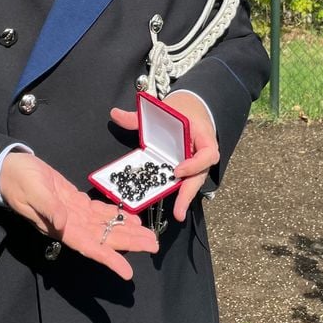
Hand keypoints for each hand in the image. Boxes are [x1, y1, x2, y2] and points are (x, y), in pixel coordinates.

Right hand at [0, 152, 158, 279]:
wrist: (9, 169)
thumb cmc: (18, 181)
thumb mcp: (32, 192)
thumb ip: (48, 208)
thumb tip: (63, 224)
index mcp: (60, 227)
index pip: (89, 247)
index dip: (109, 259)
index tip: (127, 271)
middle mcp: (70, 225)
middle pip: (104, 238)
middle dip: (129, 243)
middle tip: (153, 246)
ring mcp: (74, 214)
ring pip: (105, 227)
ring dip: (127, 231)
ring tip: (149, 236)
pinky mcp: (74, 202)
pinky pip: (99, 213)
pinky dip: (116, 216)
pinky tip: (131, 217)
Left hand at [109, 90, 218, 221]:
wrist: (194, 108)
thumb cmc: (181, 110)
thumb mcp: (164, 109)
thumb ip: (139, 116)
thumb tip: (114, 114)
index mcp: (202, 135)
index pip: (207, 153)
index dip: (194, 164)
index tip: (177, 170)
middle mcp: (203, 152)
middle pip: (201, 174)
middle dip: (189, 193)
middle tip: (178, 211)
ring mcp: (198, 161)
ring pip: (195, 180)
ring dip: (186, 197)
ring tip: (178, 213)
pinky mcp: (191, 167)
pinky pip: (188, 180)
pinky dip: (182, 192)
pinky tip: (176, 207)